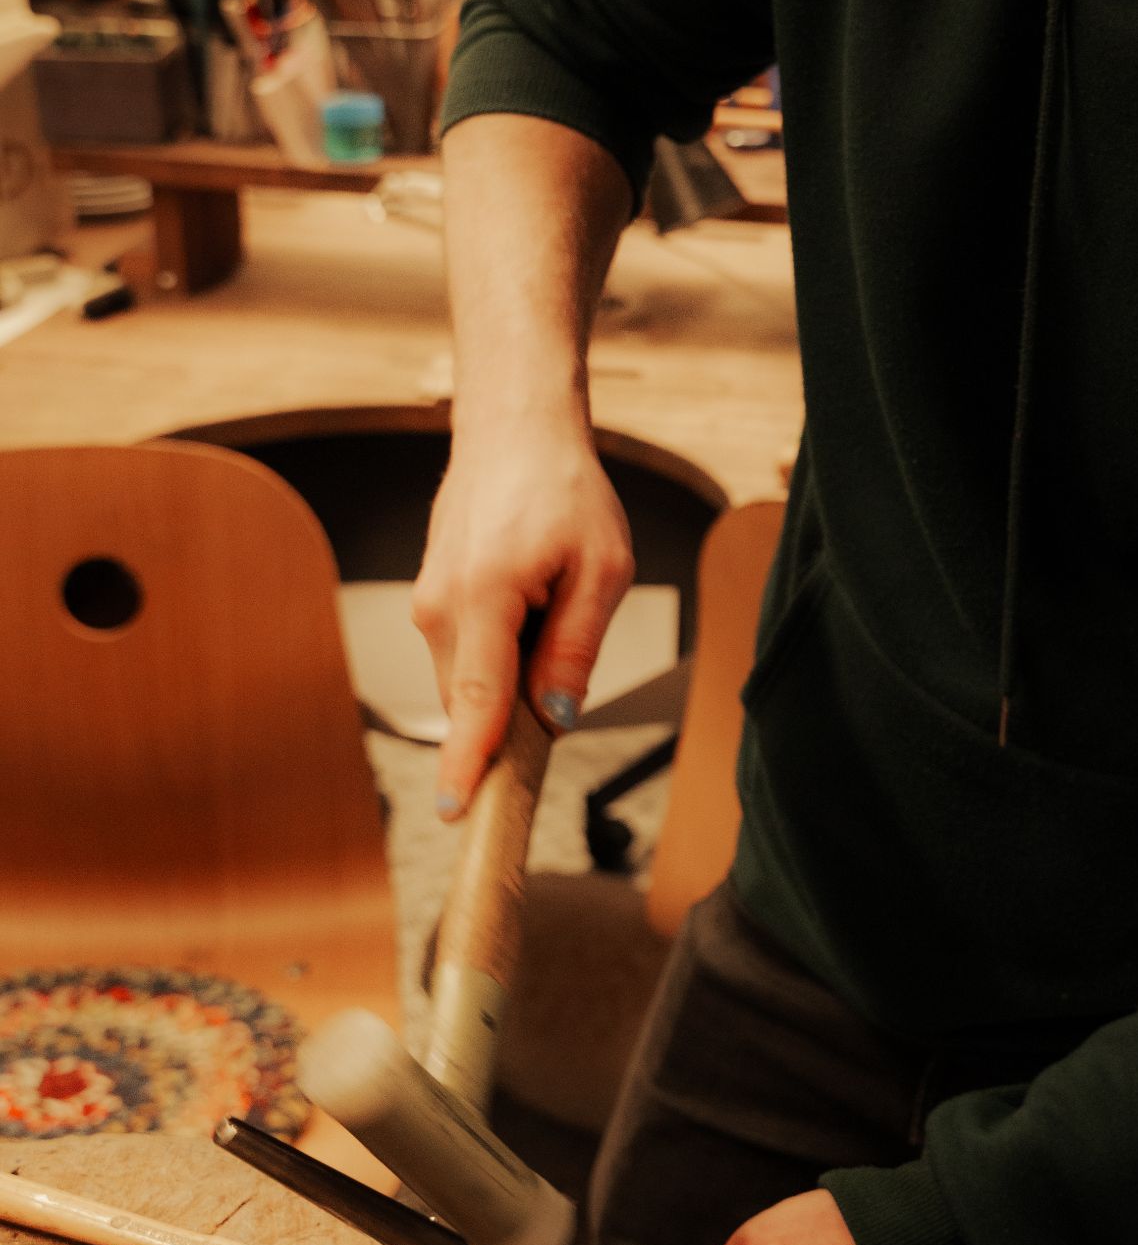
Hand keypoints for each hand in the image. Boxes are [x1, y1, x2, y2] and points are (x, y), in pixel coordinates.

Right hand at [411, 409, 634, 814]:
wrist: (514, 431)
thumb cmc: (562, 488)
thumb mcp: (601, 568)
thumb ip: (576, 648)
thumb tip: (558, 718)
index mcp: (483, 597)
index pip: (475, 702)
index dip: (469, 764)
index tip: (459, 813)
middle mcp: (440, 607)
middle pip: (477, 703)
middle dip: (521, 712)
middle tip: (568, 657)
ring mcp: (428, 605)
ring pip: (474, 682)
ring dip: (516, 675)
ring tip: (554, 600)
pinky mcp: (433, 603)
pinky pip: (470, 657)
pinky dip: (503, 654)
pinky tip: (534, 603)